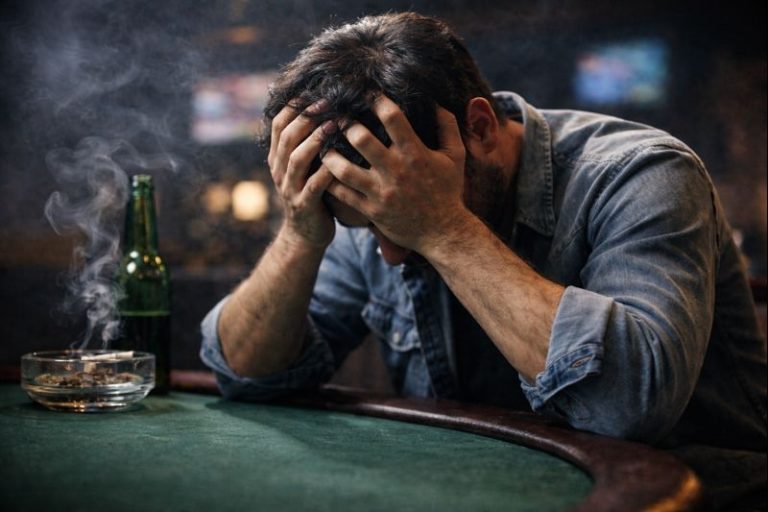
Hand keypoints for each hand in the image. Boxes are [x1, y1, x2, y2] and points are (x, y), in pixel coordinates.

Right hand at [268, 101, 336, 248]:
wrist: (306, 235)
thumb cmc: (312, 194)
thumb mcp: (305, 166)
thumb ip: (308, 143)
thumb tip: (327, 108)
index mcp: (277, 157)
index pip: (279, 123)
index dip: (295, 106)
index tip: (316, 90)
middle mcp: (279, 170)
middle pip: (287, 136)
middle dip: (307, 117)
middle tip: (329, 101)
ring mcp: (290, 188)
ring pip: (297, 158)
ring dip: (316, 139)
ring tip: (334, 124)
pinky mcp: (304, 205)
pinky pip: (315, 185)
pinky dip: (327, 171)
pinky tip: (341, 159)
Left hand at [321, 95, 468, 252]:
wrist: (444, 233)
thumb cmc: (448, 191)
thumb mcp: (455, 157)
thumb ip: (448, 127)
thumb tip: (436, 102)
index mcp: (415, 153)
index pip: (393, 118)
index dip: (377, 100)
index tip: (367, 92)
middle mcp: (395, 171)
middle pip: (361, 139)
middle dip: (346, 124)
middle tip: (338, 117)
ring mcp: (381, 193)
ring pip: (344, 170)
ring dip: (330, 155)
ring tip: (324, 146)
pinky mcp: (371, 211)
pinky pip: (343, 195)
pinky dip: (329, 183)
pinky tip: (323, 172)